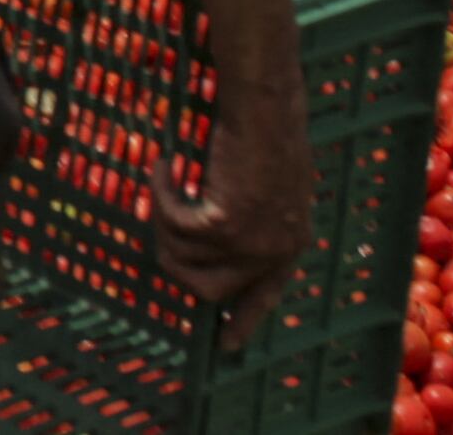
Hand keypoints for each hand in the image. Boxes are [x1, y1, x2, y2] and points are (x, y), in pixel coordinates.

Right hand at [147, 109, 308, 314]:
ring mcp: (251, 242)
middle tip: (160, 238)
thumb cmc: (270, 130)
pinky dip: (161, 192)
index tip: (226, 344)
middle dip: (177, 267)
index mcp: (292, 244)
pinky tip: (162, 165)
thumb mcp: (274, 183)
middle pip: (211, 291)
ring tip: (163, 183)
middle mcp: (274, 252)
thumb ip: (258, 216)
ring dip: (163, 222)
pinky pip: (174, 222)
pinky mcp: (225, 223)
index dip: (244, 320)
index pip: (265, 297)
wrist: (265, 107)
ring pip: (183, 256)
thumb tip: (219, 229)